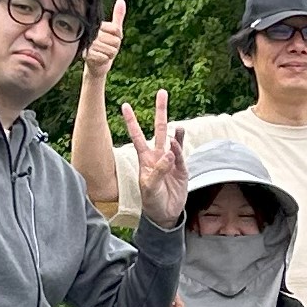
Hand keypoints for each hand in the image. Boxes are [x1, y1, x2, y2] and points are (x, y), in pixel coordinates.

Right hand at [85, 0, 127, 83]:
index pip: (117, 30)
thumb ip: (117, 16)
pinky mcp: (87, 55)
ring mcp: (89, 44)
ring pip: (111, 50)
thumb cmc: (106, 45)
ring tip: (103, 54)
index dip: (118, 37)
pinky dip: (105, 60)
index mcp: (98, 26)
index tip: (111, 39)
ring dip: (110, 55)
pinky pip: (104, 57)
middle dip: (114, 48)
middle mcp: (92, 33)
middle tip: (107, 48)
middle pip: (116, 41)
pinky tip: (100, 59)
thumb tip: (121, 0)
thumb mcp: (114, 31)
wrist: (96, 64)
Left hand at [126, 93, 187, 227]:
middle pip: (159, 128)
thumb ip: (159, 170)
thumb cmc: (151, 201)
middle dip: (161, 111)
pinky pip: (181, 154)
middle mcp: (157, 155)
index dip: (131, 120)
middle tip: (162, 92)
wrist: (165, 214)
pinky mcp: (182, 169)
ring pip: (173, 140)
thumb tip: (169, 152)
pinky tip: (178, 141)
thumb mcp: (149, 186)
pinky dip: (179, 148)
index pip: (136, 135)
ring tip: (178, 126)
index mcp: (144, 158)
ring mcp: (170, 161)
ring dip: (175, 131)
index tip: (124, 105)